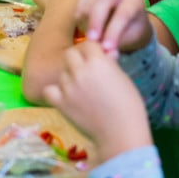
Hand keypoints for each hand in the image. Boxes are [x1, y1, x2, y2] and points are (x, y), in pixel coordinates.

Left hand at [43, 41, 152, 160]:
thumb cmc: (129, 106)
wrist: (121, 133)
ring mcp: (69, 87)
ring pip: (62, 73)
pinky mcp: (61, 103)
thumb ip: (109, 64)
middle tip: (85, 71)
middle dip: (77, 60)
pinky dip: (55, 92)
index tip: (96, 59)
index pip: (88, 44)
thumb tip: (105, 54)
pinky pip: (49, 90)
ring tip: (81, 89)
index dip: (92, 51)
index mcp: (98, 61)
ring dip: (69, 78)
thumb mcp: (122, 78)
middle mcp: (80, 71)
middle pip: (70, 54)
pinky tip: (64, 97)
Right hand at [75, 0, 151, 54]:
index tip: (106, 48)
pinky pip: (81, 0)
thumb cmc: (131, 29)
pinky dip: (80, 15)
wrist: (128, 17)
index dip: (114, 31)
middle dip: (97, 20)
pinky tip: (84, 26)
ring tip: (89, 36)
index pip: (124, 13)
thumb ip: (117, 40)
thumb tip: (103, 50)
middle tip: (91, 39)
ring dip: (87, 19)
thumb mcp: (130, 36)